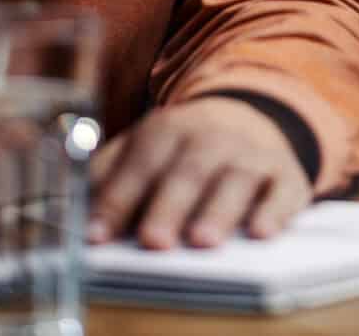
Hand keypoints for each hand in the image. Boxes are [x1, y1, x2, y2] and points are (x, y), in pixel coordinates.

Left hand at [87, 96, 313, 248]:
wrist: (254, 116)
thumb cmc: (184, 149)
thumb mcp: (144, 147)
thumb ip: (109, 176)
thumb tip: (71, 214)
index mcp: (167, 131)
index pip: (139, 164)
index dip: (116, 200)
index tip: (96, 236)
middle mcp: (211, 138)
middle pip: (189, 171)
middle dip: (169, 206)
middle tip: (154, 241)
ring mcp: (252, 154)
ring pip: (237, 179)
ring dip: (219, 210)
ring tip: (203, 241)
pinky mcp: (287, 175)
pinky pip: (284, 191)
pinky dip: (274, 211)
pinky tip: (261, 231)